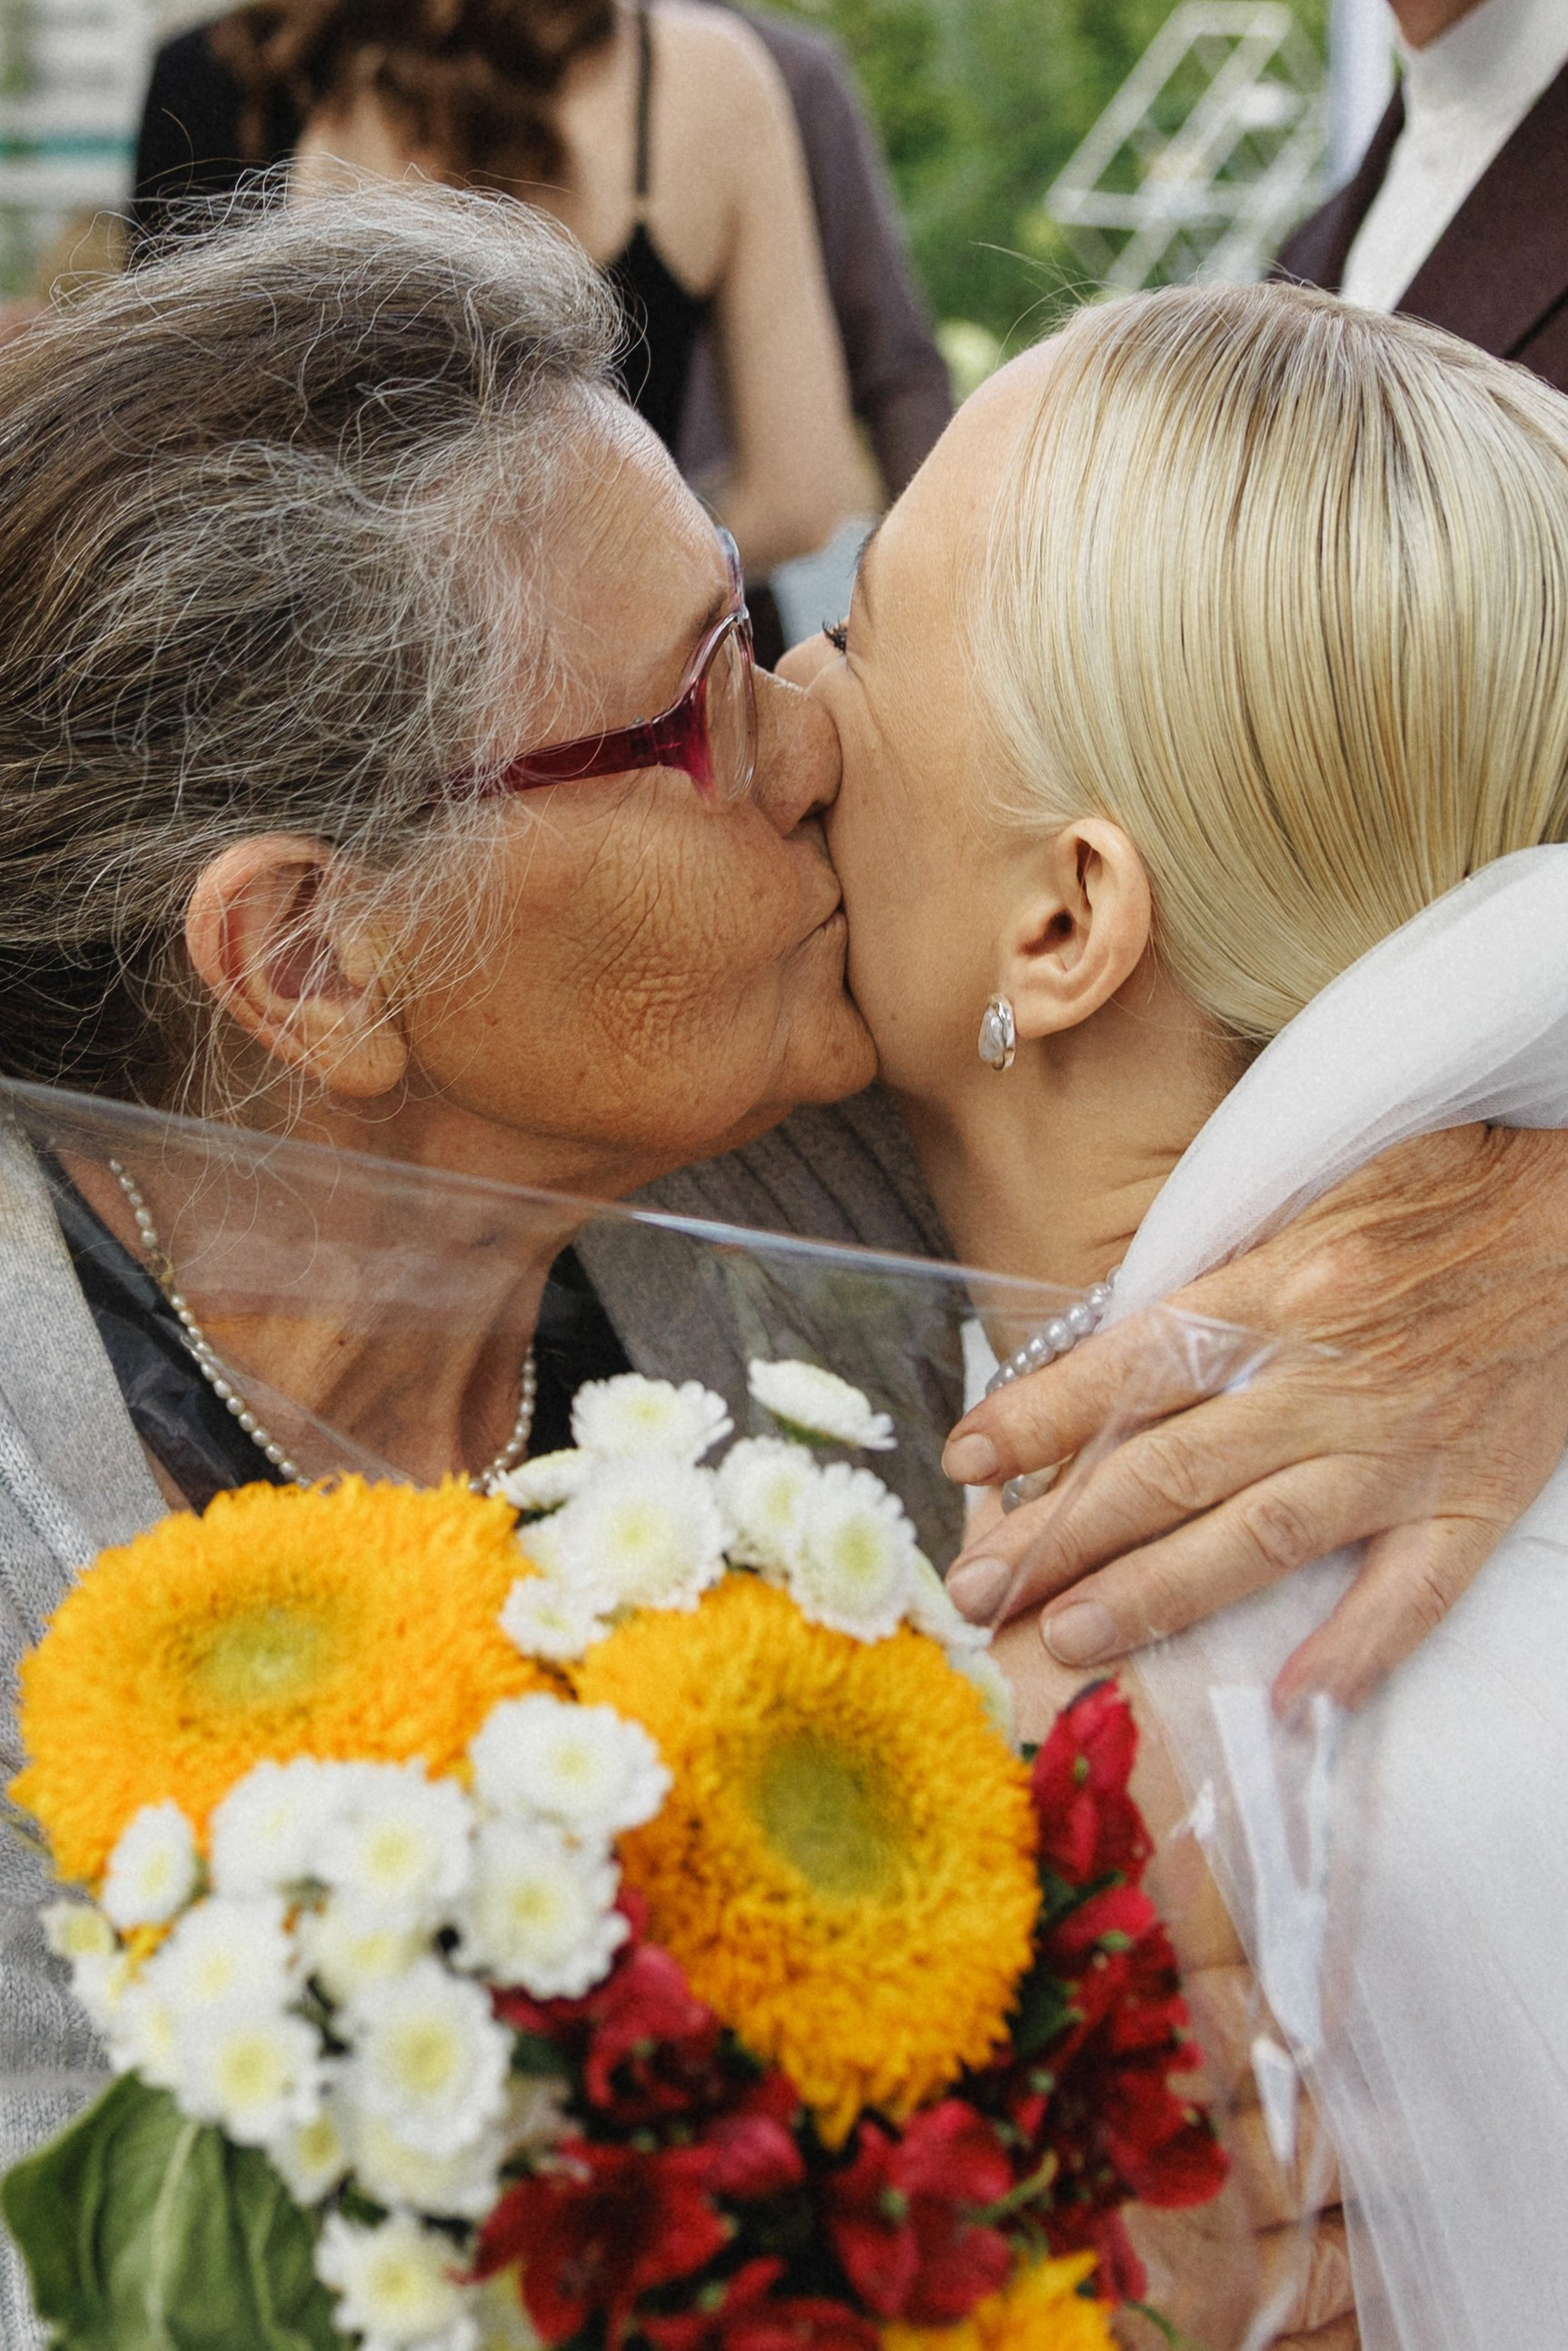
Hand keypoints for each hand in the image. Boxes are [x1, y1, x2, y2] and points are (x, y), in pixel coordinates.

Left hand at [943, 1125, 1567, 1708]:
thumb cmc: (1439, 1189)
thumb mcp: (1311, 1192)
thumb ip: (1217, 1276)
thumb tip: (1109, 1348)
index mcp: (1282, 1284)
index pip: (1130, 1364)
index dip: (1040, 1417)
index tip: (966, 1462)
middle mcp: (1330, 1372)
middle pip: (1170, 1469)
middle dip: (1061, 1538)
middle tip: (979, 1591)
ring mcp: (1403, 1445)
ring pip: (1258, 1538)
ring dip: (1156, 1597)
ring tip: (1067, 1642)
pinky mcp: (1474, 1495)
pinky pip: (1410, 1591)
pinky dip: (1351, 1651)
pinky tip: (1286, 1702)